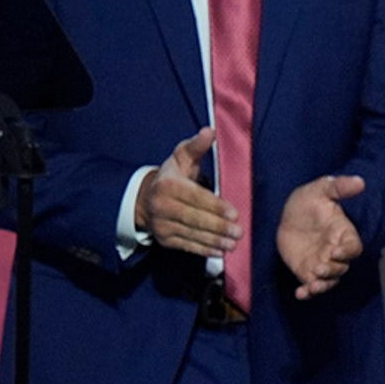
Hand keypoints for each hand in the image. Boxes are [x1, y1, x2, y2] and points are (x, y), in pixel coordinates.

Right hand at [136, 128, 240, 258]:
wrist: (145, 200)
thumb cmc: (171, 177)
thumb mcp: (181, 158)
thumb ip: (196, 146)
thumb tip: (209, 131)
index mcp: (167, 185)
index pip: (194, 197)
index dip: (214, 206)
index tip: (234, 213)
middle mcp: (161, 206)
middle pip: (193, 218)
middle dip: (217, 226)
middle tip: (238, 231)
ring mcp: (162, 225)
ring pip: (191, 234)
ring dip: (214, 240)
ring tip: (233, 244)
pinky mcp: (165, 239)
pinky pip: (186, 246)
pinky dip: (203, 250)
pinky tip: (219, 251)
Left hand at [278, 175, 365, 299]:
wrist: (288, 214)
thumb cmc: (308, 201)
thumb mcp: (320, 189)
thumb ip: (339, 187)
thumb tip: (360, 181)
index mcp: (343, 234)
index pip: (353, 247)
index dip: (347, 252)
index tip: (335, 251)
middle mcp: (335, 252)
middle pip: (341, 267)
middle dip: (332, 270)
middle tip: (320, 268)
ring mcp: (322, 263)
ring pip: (328, 280)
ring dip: (322, 285)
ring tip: (312, 286)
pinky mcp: (306, 270)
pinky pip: (310, 285)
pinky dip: (307, 292)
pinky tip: (300, 295)